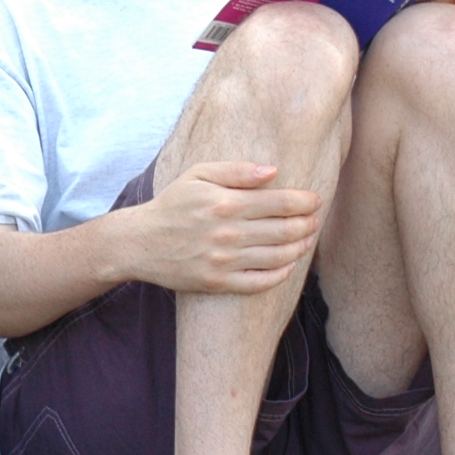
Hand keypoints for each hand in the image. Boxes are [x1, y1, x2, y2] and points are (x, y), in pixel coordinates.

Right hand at [113, 159, 323, 296]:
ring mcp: (223, 261)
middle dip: (307, 224)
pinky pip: (260, 283)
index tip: (315, 201)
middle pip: (285, 230)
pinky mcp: (217, 283)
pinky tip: (288, 265)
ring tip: (307, 240)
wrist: (139, 243)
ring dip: (300, 248)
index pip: (280, 202)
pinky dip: (280, 274)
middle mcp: (228, 233)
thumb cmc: (172, 205)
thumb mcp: (197, 175)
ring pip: (278, 257)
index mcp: (225, 203)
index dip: (305, 202)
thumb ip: (236, 171)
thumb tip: (273, 171)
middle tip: (315, 220)